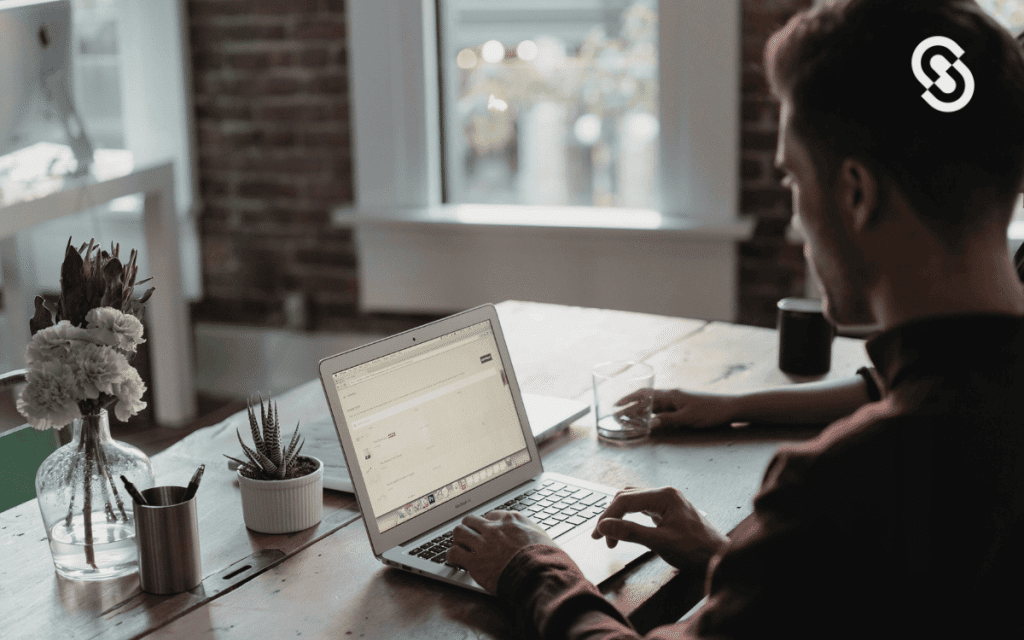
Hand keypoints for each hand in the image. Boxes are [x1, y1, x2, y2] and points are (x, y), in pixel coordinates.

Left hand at [447, 510, 553, 592]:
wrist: (539, 575)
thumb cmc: (546, 559)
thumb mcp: (542, 537)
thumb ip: (531, 533)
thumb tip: (532, 537)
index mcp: (512, 520)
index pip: (492, 515)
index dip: (488, 524)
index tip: (487, 531)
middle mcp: (495, 528)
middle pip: (471, 520)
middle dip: (469, 528)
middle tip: (469, 537)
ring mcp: (483, 544)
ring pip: (459, 532)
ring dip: (458, 540)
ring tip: (459, 546)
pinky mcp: (474, 562)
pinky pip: (454, 553)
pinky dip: (452, 557)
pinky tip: (454, 561)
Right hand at [591, 487, 727, 569]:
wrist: (719, 558)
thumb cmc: (696, 550)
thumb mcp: (660, 542)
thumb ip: (630, 532)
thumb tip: (604, 526)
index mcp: (664, 495)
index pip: (626, 500)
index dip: (608, 517)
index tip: (599, 535)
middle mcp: (665, 493)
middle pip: (627, 497)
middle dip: (611, 516)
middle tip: (601, 537)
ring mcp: (666, 501)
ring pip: (633, 502)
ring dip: (619, 517)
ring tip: (610, 536)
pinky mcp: (667, 511)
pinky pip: (641, 508)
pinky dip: (629, 518)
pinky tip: (625, 529)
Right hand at [616, 388, 735, 429]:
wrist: (730, 408)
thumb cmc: (710, 412)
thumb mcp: (687, 418)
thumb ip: (668, 420)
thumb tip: (649, 424)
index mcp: (671, 395)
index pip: (645, 395)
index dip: (629, 400)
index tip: (616, 406)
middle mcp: (672, 396)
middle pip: (646, 399)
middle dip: (631, 405)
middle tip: (617, 413)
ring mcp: (677, 400)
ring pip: (654, 404)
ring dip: (641, 410)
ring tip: (628, 418)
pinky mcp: (683, 406)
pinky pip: (662, 409)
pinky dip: (652, 413)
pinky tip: (649, 419)